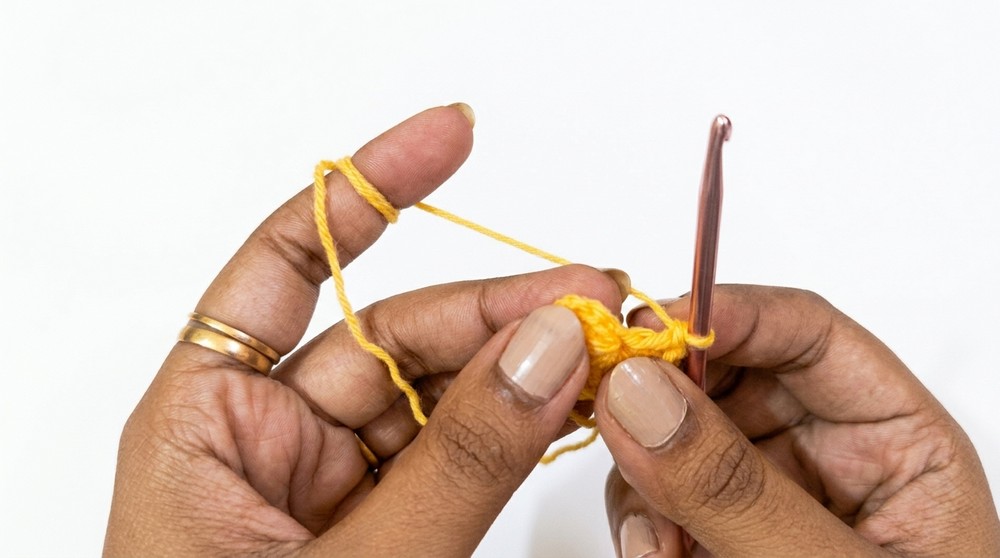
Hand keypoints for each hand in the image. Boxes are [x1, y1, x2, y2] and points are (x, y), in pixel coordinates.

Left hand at [103, 105, 625, 555]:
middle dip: (500, 303)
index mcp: (206, 425)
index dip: (370, 189)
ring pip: (441, 391)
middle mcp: (268, 441)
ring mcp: (330, 485)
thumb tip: (549, 343)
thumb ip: (456, 462)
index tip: (452, 136)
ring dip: (526, 362)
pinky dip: (520, 424)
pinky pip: (458, 450)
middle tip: (600, 294)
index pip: (290, 264)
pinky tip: (573, 399)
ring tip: (610, 343)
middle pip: (395, 331)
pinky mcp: (381, 527)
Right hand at [599, 286, 999, 556]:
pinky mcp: (720, 534)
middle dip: (665, 408)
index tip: (642, 330)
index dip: (726, 313)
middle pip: (725, 375)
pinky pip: (659, 496)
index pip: (808, 333)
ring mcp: (767, 495)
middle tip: (618, 431)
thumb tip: (641, 393)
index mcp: (895, 443)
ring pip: (674, 434)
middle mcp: (827, 457)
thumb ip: (737, 491)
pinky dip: (642, 526)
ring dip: (646, 480)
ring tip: (659, 551)